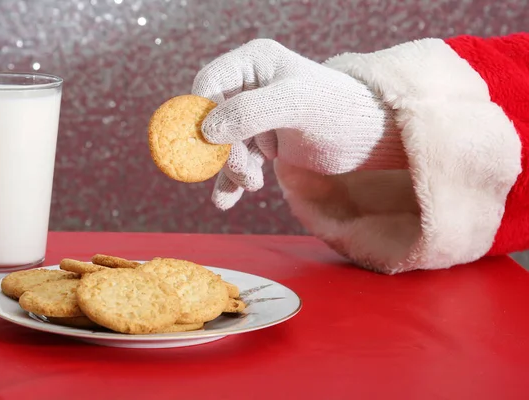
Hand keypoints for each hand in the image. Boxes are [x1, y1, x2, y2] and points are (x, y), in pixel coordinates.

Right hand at [192, 39, 405, 209]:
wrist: (367, 138)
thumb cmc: (337, 109)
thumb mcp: (294, 104)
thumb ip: (250, 112)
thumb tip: (206, 131)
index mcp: (253, 63)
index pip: (209, 83)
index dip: (202, 113)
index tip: (209, 142)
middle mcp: (249, 86)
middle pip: (212, 118)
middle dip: (222, 149)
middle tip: (244, 172)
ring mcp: (253, 115)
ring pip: (222, 144)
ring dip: (231, 168)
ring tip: (252, 184)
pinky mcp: (261, 142)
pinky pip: (236, 161)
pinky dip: (231, 181)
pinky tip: (226, 200)